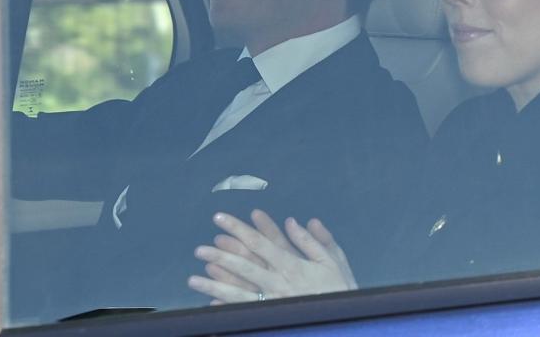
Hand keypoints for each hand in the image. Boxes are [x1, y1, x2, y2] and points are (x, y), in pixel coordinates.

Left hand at [187, 209, 357, 303]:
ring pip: (239, 292)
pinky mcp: (272, 315)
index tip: (221, 219)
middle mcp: (280, 282)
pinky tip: (210, 304)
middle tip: (200, 249)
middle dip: (221, 256)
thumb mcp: (333, 260)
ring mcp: (274, 301)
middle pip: (245, 266)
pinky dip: (228, 308)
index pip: (260, 242)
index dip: (239, 229)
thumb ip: (313, 240)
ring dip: (215, 285)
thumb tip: (294, 222)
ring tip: (193, 279)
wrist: (346, 321)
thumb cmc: (340, 289)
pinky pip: (246, 312)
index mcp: (293, 264)